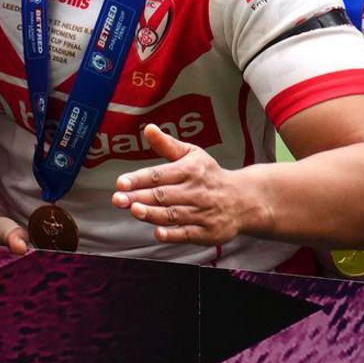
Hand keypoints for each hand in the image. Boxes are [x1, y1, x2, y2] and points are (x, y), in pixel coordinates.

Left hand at [111, 127, 262, 246]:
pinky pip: (189, 234)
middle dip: (139, 197)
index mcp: (190, 171)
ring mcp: (203, 213)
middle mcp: (196, 192)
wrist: (245, 200)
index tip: (121, 182)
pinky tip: (158, 232)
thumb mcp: (193, 155)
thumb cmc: (210, 175)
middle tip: (118, 199)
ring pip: (174, 214)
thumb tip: (148, 128)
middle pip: (164, 195)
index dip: (139, 179)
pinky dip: (173, 234)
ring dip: (152, 214)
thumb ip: (167, 145)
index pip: (160, 174)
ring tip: (134, 211)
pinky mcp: (209, 232)